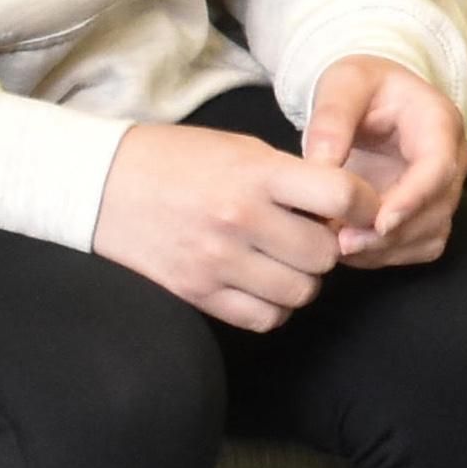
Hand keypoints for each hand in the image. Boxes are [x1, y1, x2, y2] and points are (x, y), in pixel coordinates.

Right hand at [95, 120, 367, 331]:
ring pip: (301, 292)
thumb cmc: (178, 160)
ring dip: (302, 279)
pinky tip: (262, 283)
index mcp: (256, 174)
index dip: (364, 205)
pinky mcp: (197, 292)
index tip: (360, 209)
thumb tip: (343, 208)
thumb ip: (292, 176)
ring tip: (283, 259)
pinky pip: (264, 318)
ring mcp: (217, 261)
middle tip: (309, 235)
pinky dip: (273, 306)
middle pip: (326, 254)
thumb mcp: (241, 149)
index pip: (341, 196)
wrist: (102, 184)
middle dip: (328, 246)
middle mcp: (240, 219)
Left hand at [300, 56, 466, 267]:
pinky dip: (385, 256)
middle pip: (436, 209)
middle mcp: (453, 160)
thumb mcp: (343, 84)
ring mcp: (444, 191)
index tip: (379, 222)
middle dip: (390, 233)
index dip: (413, 199)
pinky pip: (417, 248)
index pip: (439, 167)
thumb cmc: (362, 87)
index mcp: (439, 122)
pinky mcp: (430, 215)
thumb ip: (331, 119)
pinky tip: (349, 247)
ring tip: (336, 244)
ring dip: (385, 249)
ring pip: (429, 235)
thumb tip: (320, 166)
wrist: (373, 99)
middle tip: (339, 242)